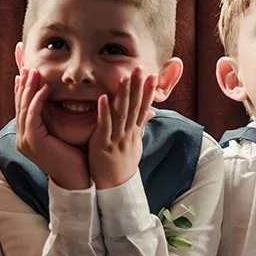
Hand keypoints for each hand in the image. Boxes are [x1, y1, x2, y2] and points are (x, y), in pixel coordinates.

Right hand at [14, 68, 90, 190]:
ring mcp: (25, 140)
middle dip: (23, 82)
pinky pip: (32, 115)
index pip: (23, 106)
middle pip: (19, 104)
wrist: (77, 179)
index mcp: (27, 135)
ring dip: (29, 87)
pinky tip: (44, 87)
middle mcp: (22, 137)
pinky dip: (37, 99)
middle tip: (26, 64)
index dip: (23, 87)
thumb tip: (59, 100)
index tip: (26, 69)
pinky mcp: (33, 141)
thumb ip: (55, 118)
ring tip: (34, 70)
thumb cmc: (73, 156)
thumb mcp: (61, 133)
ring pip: (24, 107)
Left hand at [87, 68, 155, 189]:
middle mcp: (128, 133)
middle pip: (135, 107)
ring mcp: (117, 138)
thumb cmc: (123, 165)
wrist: (115, 187)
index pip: (143, 107)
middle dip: (138, 87)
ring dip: (123, 95)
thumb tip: (150, 112)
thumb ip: (140, 126)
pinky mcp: (103, 144)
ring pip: (121, 114)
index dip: (148, 92)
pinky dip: (104, 112)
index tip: (152, 76)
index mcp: (134, 132)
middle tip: (140, 68)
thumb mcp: (135, 144)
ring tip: (125, 78)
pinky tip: (102, 98)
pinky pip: (104, 126)